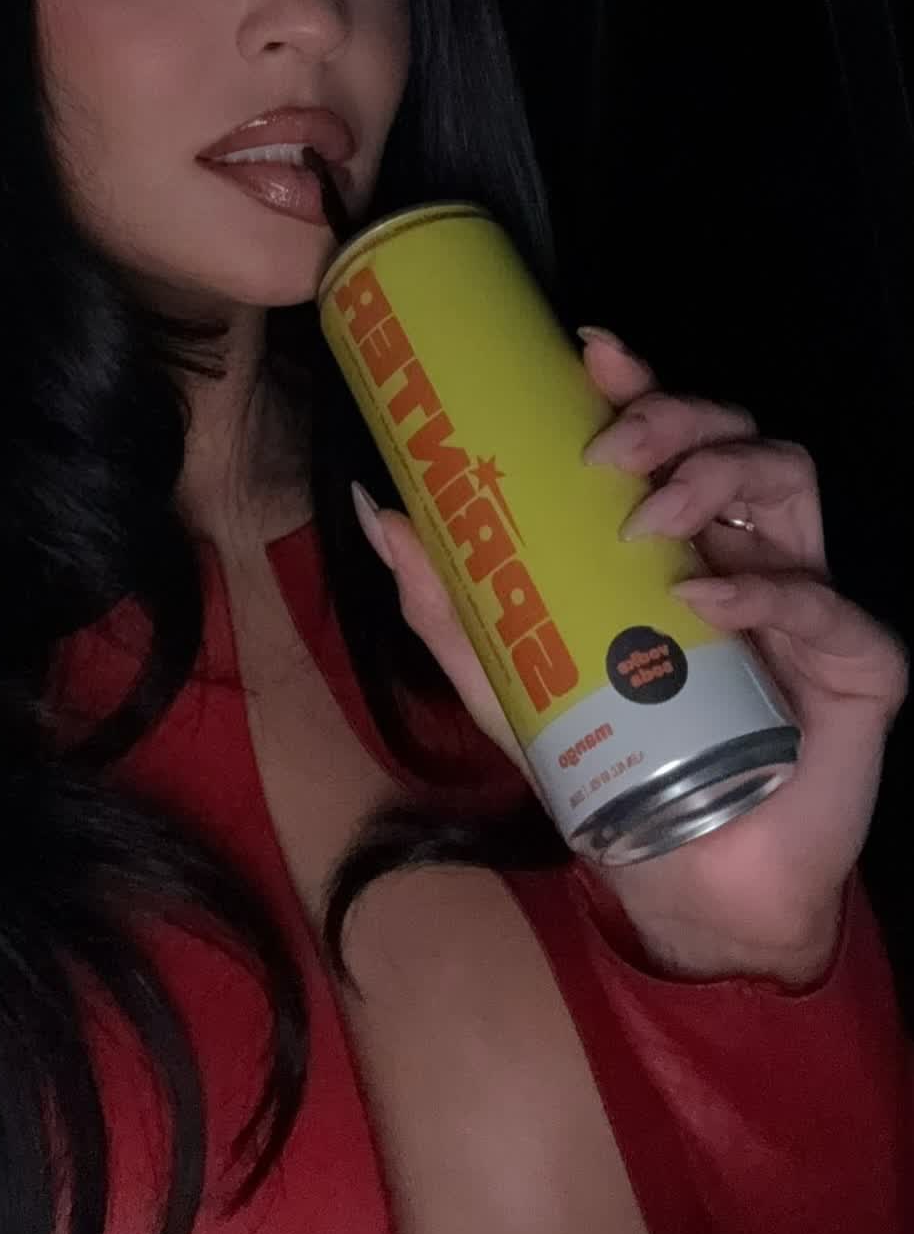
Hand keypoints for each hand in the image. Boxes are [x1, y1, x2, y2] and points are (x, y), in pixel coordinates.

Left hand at [352, 326, 907, 983]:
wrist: (684, 882)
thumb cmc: (608, 766)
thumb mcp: (506, 677)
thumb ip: (446, 601)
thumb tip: (379, 509)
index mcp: (675, 541)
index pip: (668, 435)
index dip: (640, 381)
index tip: (588, 351)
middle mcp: (744, 551)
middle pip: (733, 432)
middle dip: (673, 416)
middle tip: (607, 448)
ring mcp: (806, 599)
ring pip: (791, 479)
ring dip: (717, 476)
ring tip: (651, 518)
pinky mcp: (855, 668)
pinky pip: (833, 606)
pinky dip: (771, 591)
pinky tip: (709, 601)